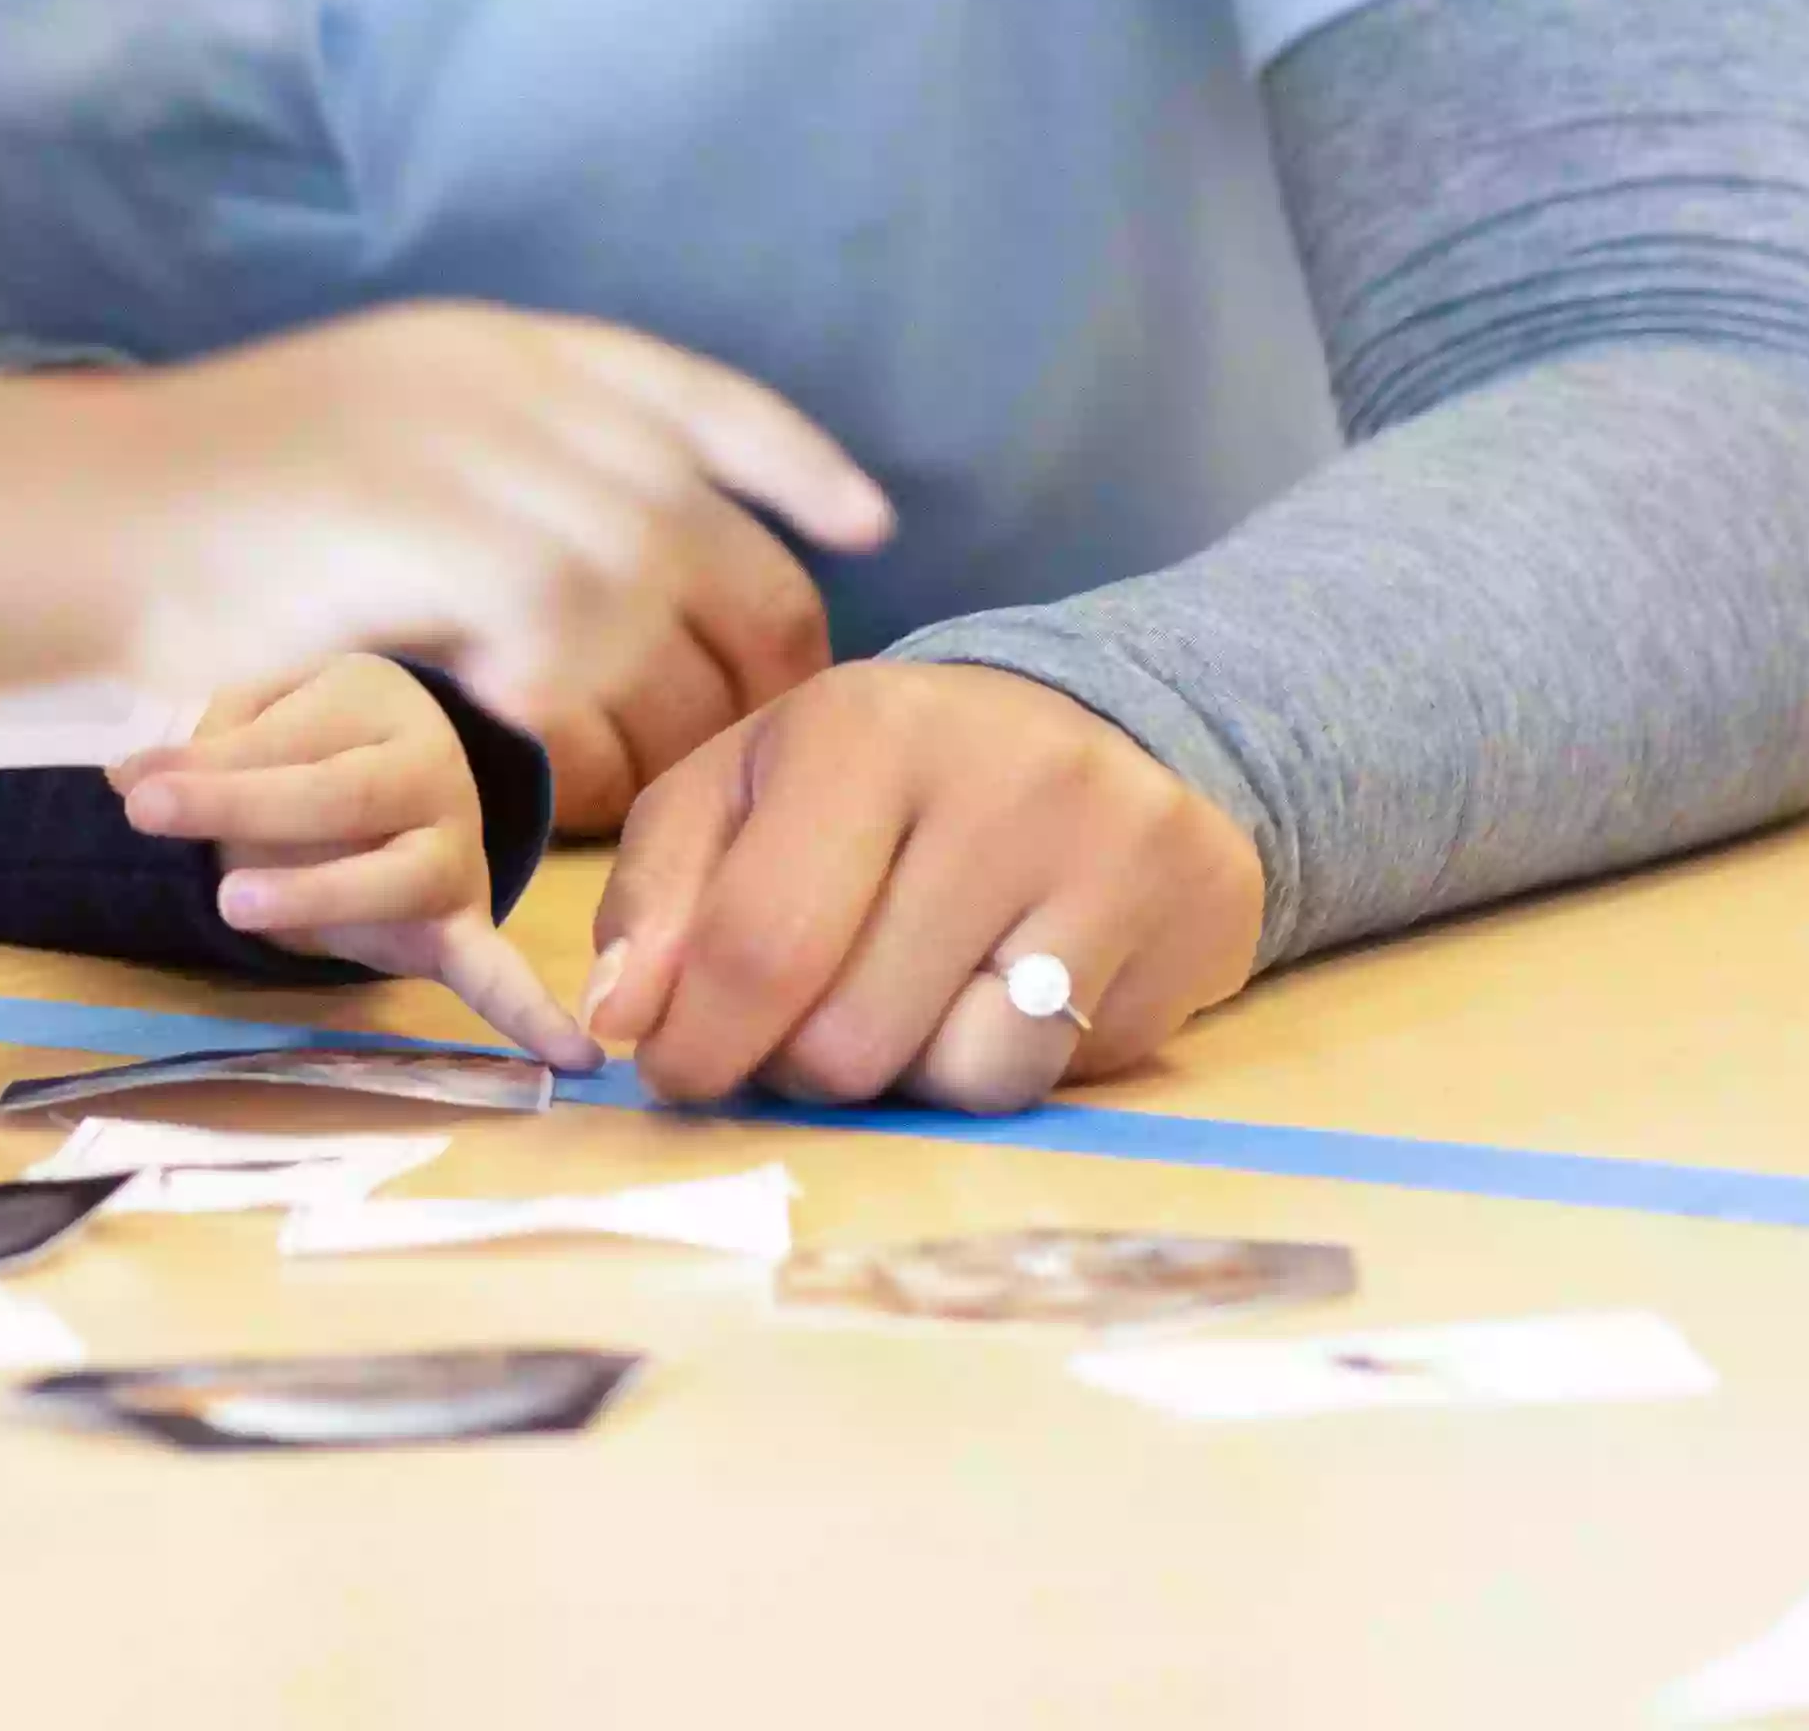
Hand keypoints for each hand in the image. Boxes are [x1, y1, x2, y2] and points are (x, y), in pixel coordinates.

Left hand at [113, 656, 577, 1064]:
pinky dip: (530, 1014)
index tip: (132, 789)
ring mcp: (454, 855)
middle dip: (243, 806)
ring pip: (394, 879)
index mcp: (380, 704)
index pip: (291, 739)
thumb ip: (209, 744)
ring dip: (315, 894)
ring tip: (231, 906)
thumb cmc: (320, 733)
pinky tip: (571, 1056)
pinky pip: (497, 970)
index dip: (210, 765)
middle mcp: (433, 775)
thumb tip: (129, 781)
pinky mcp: (459, 925)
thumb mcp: (268, 709)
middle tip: (151, 816)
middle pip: (340, 795)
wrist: (415, 750)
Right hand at [123, 304, 891, 831]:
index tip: (868, 523)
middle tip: (755, 740)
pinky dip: (572, 731)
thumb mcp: (374, 435)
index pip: (699, 391)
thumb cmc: (200, 507)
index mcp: (497, 350)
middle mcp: (516, 393)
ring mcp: (494, 464)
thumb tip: (621, 549)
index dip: (796, 462)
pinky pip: (580, 669)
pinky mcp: (467, 555)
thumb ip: (497, 464)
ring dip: (663, 720)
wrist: (81, 527)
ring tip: (634, 791)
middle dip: (758, 647)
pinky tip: (531, 762)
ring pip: (659, 618)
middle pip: (711, 530)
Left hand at [576, 661, 1262, 1113]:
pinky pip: (1049, 1081)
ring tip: (901, 997)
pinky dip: (991, 1069)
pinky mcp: (1191, 917)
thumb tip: (618, 1018)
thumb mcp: (739, 792)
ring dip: (900, 1078)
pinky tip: (991, 996)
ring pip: (958, 1078)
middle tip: (797, 1026)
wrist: (1085, 727)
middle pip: (852, 1037)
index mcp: (863, 728)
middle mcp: (1002, 779)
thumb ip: (657, 897)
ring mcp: (1112, 850)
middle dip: (795, 1065)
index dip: (699, 1042)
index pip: (759, 943)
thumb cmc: (876, 776)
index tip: (677, 1069)